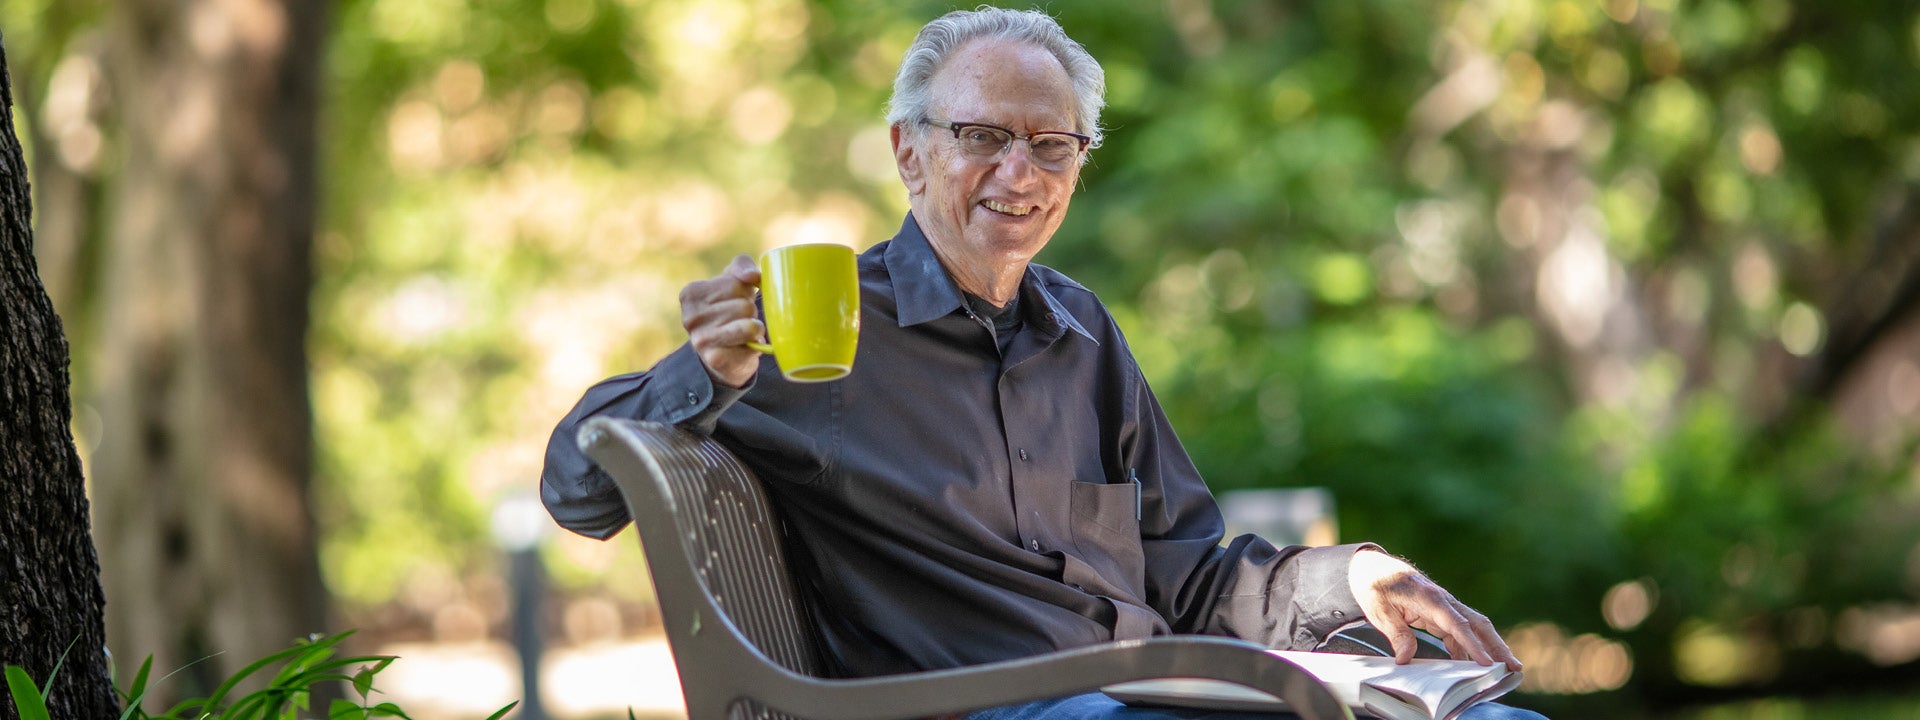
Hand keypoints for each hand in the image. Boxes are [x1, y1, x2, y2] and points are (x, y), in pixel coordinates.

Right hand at [679, 254, 764, 387]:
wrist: (723, 353)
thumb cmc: (729, 309)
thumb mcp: (732, 280)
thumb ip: (742, 266)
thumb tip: (752, 275)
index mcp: (690, 293)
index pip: (735, 284)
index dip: (744, 292)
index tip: (733, 301)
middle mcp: (691, 317)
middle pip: (744, 305)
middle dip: (750, 311)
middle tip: (739, 320)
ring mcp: (701, 340)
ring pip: (750, 324)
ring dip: (755, 327)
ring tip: (744, 332)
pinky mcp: (715, 358)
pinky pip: (751, 343)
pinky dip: (756, 344)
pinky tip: (743, 347)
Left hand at [1347, 549, 1522, 670]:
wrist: (1372, 565)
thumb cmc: (1375, 584)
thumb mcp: (1377, 609)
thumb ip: (1395, 633)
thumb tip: (1405, 659)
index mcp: (1429, 598)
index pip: (1456, 625)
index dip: (1473, 645)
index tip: (1487, 662)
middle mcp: (1443, 600)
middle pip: (1476, 624)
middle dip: (1497, 646)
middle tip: (1514, 666)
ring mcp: (1444, 605)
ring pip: (1473, 627)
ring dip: (1490, 647)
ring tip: (1505, 669)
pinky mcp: (1440, 611)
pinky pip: (1460, 631)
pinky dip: (1469, 647)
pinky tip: (1473, 664)